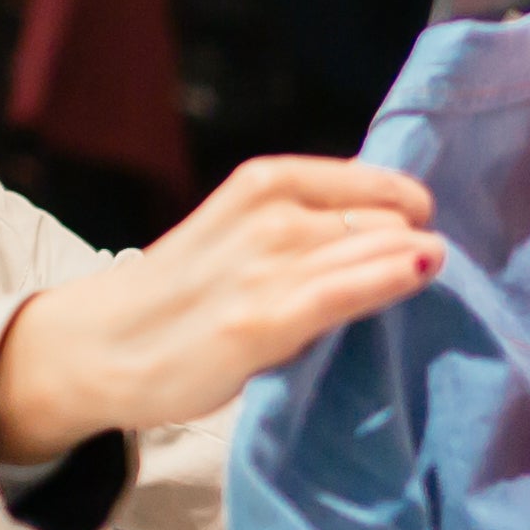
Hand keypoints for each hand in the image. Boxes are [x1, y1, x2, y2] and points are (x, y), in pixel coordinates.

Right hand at [0, 159, 441, 459]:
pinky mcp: (264, 320)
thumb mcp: (242, 229)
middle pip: (386, 219)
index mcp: (265, 181)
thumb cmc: (183, 295)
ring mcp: (267, 266)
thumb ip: (308, 220)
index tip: (419, 234)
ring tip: (429, 279)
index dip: (408, 210)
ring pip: (378, 247)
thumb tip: (397, 220)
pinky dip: (393, 276)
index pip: (375, 182)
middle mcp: (270, 213)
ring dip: (413, 262)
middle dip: (407, 243)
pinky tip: (426, 269)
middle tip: (420, 271)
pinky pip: (349, 288)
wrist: (100, 348)